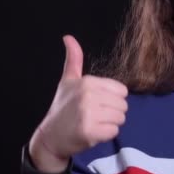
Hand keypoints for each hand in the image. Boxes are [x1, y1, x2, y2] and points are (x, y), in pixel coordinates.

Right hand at [31, 35, 128, 164]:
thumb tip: (68, 36)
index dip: (112, 99)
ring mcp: (88, 114)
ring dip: (109, 124)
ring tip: (93, 123)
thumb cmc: (63, 108)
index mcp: (87, 81)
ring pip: (120, 119)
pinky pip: (114, 132)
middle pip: (123, 105)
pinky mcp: (90, 132)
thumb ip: (73, 59)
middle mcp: (88, 95)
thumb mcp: (68, 81)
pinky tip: (91, 133)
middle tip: (93, 115)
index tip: (95, 103)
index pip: (122, 91)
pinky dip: (105, 135)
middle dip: (112, 112)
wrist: (50, 137)